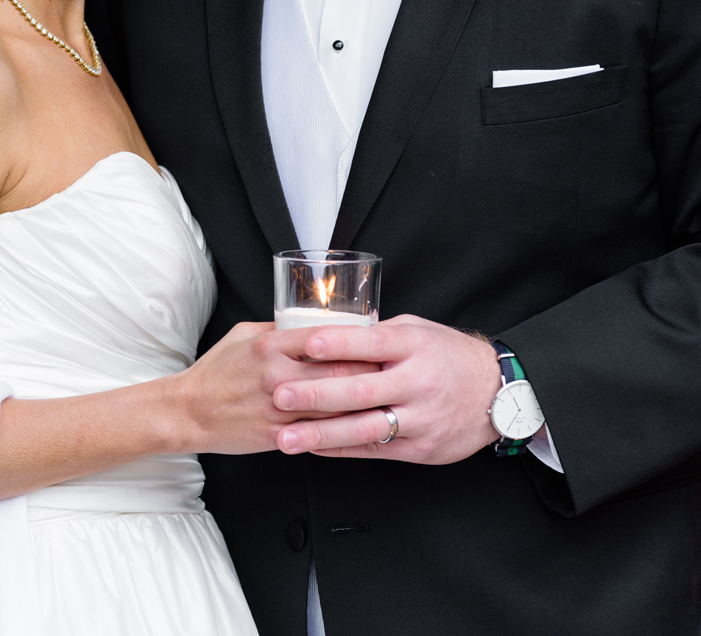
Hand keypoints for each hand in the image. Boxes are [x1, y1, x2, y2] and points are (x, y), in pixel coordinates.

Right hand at [172, 321, 383, 454]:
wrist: (189, 411)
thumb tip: (311, 325)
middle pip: (340, 373)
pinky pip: (322, 432)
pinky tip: (365, 427)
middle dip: (374, 372)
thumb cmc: (215, 372)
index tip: (382, 343)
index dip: (359, 342)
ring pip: (337, 405)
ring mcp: (279, 408)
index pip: (326, 339)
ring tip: (392, 399)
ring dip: (367, 403)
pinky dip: (345, 429)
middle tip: (399, 371)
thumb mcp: (242, 336)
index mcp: (269, 346)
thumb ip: (277, 331)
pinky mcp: (279, 435)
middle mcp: (278, 375)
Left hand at [270, 315, 500, 462]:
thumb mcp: (417, 331)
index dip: (338, 344)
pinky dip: (341, 449)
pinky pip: (375, 450)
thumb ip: (376, 334)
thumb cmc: (449, 356)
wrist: (500, 394)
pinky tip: (314, 447)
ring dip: (321, 434)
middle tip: (280, 395)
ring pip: (365, 428)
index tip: (305, 344)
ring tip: (286, 437)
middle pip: (362, 390)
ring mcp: (420, 419)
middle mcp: (417, 383)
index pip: (372, 343)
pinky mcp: (422, 448)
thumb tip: (327, 332)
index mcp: (414, 347)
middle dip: (316, 395)